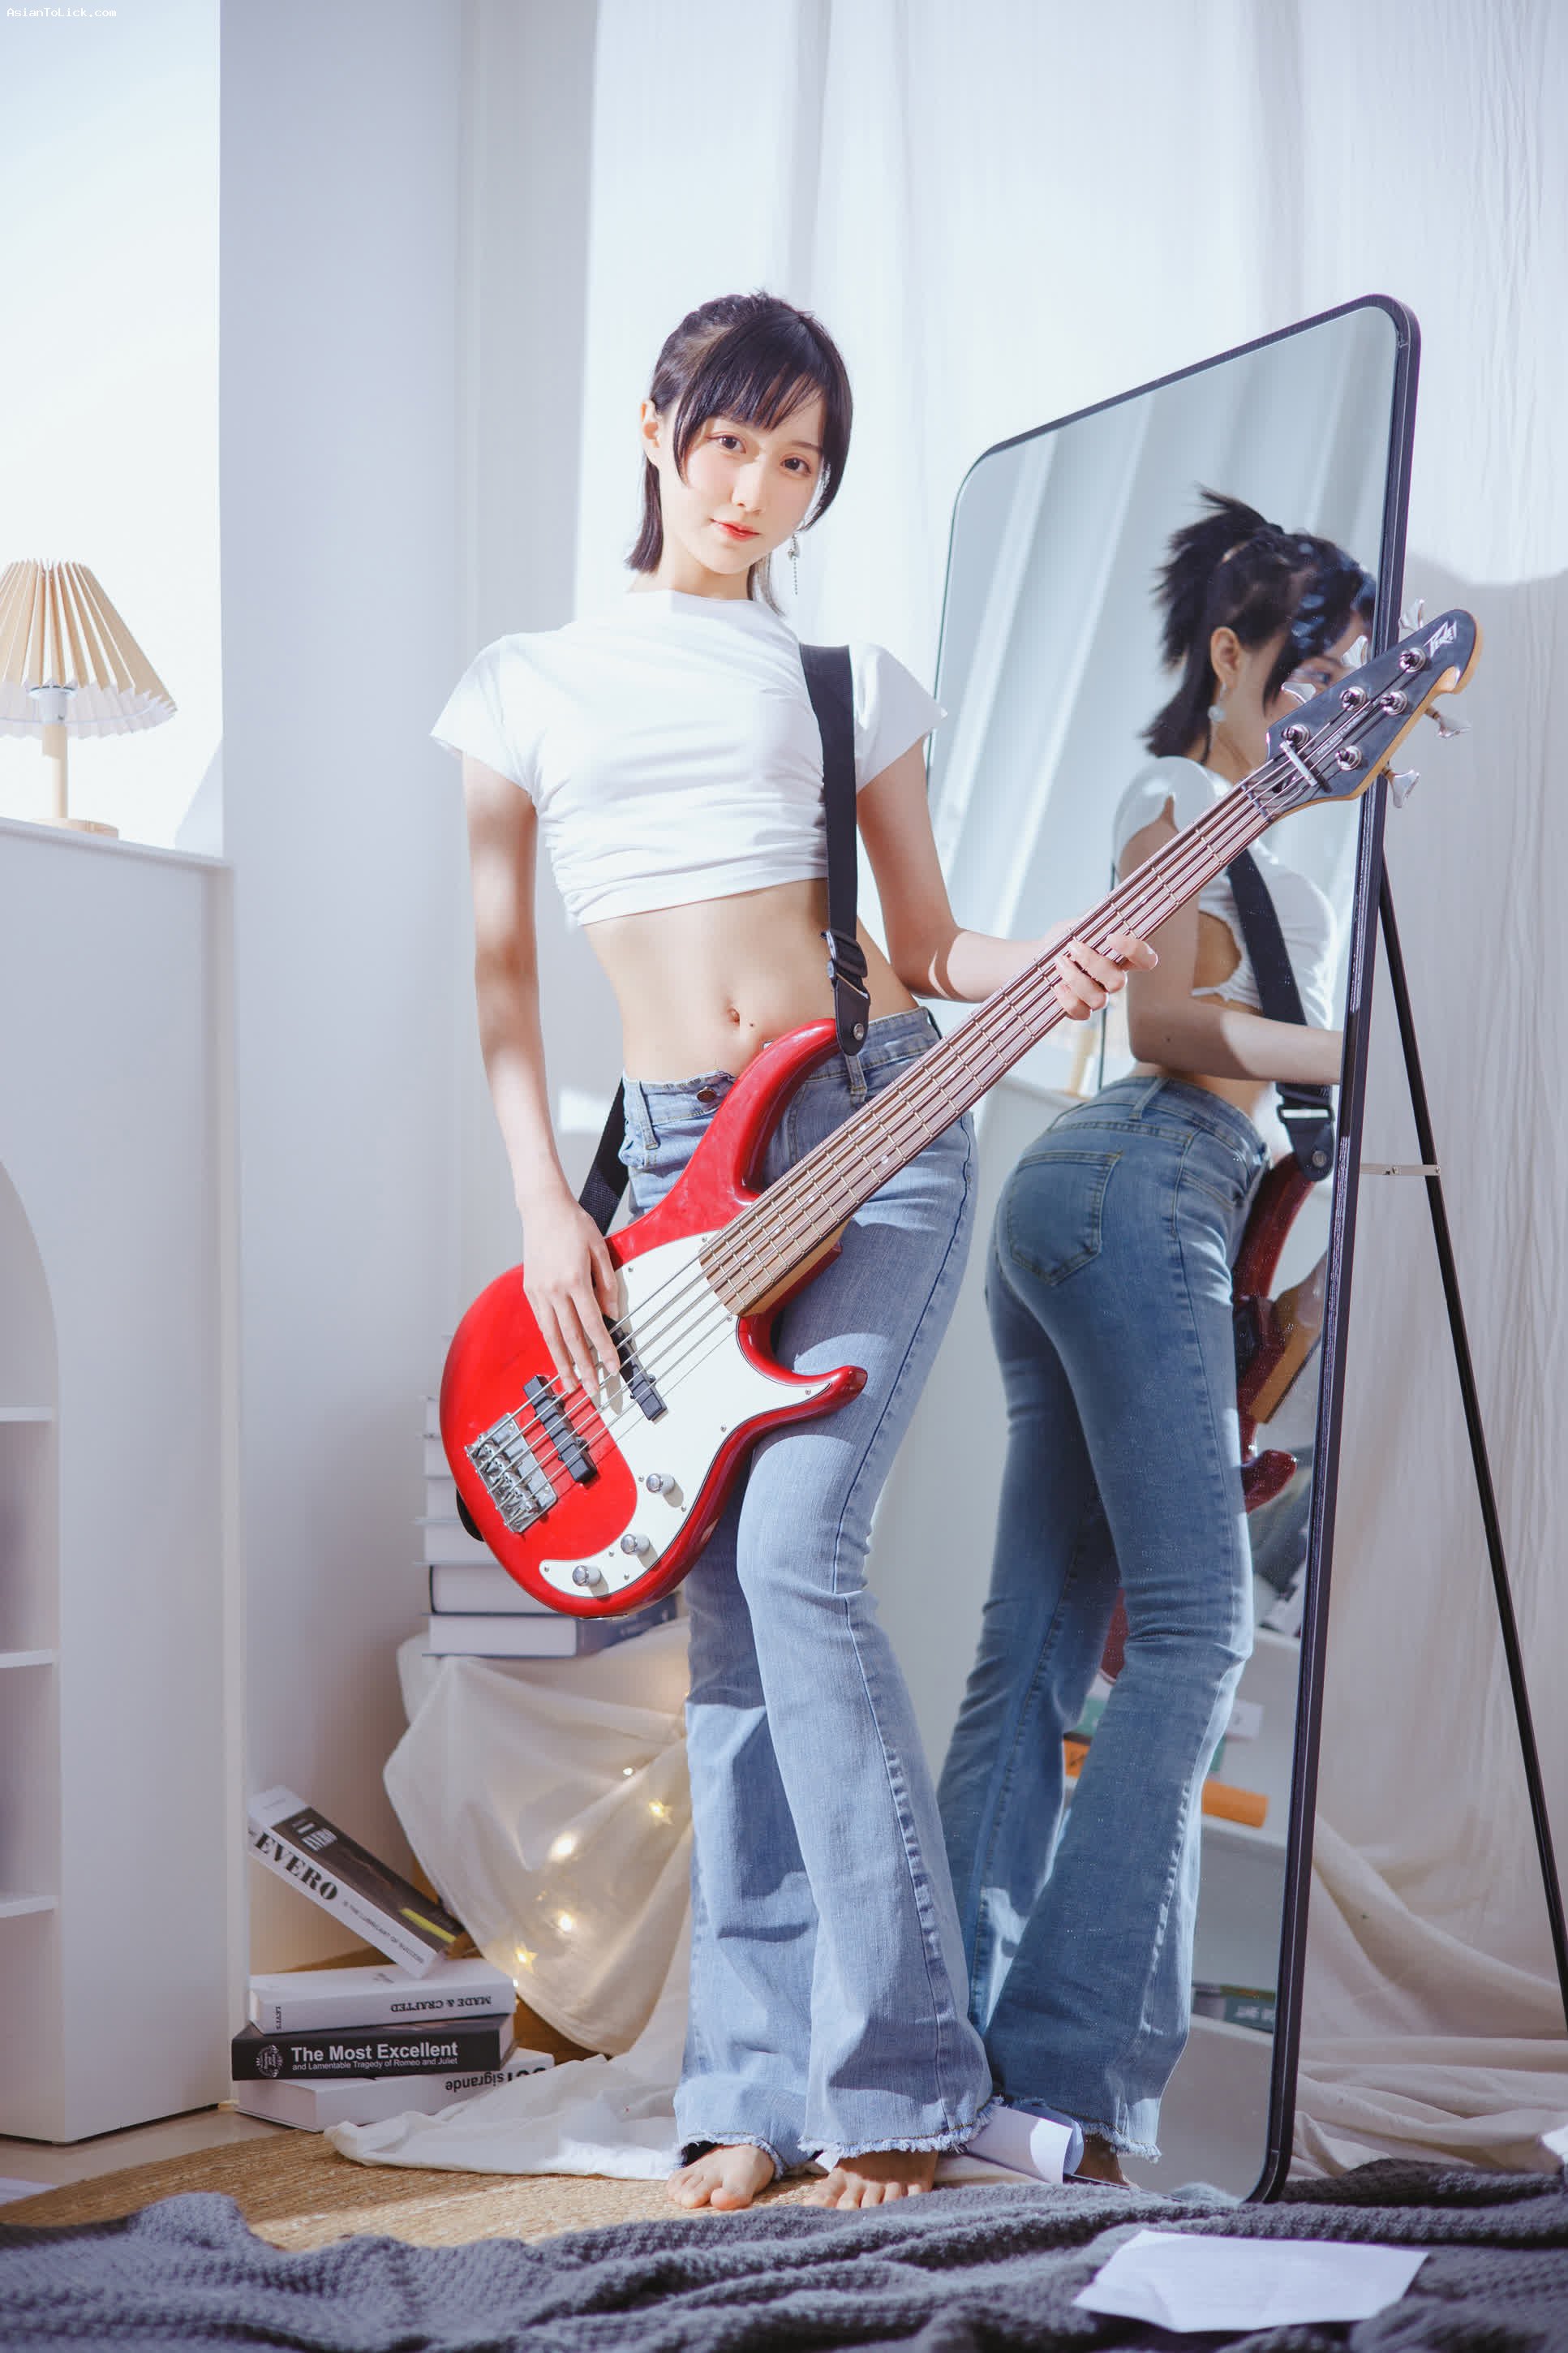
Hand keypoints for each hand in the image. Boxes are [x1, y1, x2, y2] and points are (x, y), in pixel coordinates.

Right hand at [520, 1190, 620, 1392]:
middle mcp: (554, 1290)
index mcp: (574, 1280)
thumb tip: (613, 1314)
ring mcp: (539, 1292)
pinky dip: (550, 1342)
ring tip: (569, 1384)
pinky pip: (541, 1323)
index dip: (603, 1349)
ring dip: (562, 1363)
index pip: (593, 1324)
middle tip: (591, 1389)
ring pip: (551, 1336)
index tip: (612, 1367)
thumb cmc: (572, 1224)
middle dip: (583, 1367)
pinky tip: (556, 1355)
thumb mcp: (599, 1249)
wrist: (542, 1208)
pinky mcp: (530, 1290)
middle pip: (571, 1337)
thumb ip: (608, 1284)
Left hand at [1049, 925, 1157, 1019]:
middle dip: (1094, 964)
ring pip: (1099, 1000)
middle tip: (1072, 946)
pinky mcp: (1080, 1010)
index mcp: (1120, 957)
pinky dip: (1067, 999)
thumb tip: (1102, 916)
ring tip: (1059, 962)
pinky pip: (1081, 1012)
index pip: (1146, 959)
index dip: (1136, 951)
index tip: (1111, 937)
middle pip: (1119, 982)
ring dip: (1077, 980)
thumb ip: (1092, 923)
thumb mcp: (1077, 925)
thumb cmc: (1063, 939)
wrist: (1038, 955)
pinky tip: (1057, 985)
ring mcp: (1098, 997)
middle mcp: (1113, 979)